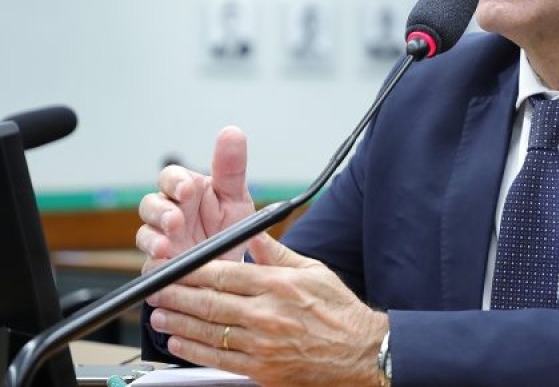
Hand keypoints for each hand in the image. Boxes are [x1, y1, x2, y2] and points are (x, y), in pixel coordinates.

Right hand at [136, 126, 255, 274]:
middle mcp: (170, 213)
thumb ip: (232, 167)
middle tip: (176, 220)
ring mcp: (162, 239)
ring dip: (153, 239)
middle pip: (150, 205)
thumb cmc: (230, 226)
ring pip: (145, 234)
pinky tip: (165, 265)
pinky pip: (150, 266)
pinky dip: (156, 266)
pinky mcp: (159, 266)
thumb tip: (232, 132)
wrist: (232, 266)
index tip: (186, 189)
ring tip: (166, 246)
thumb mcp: (235, 196)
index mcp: (187, 191)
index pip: (170, 178)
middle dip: (160, 212)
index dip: (174, 182)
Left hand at [147, 233, 387, 386]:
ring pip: (209, 331)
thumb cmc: (339, 311)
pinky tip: (178, 342)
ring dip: (178, 322)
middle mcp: (267, 314)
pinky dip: (194, 350)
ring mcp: (262, 344)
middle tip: (154, 289)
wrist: (359, 353)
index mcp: (279, 285)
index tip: (174, 266)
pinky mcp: (261, 369)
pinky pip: (218, 359)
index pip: (225, 273)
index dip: (193, 270)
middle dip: (176, 294)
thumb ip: (279, 254)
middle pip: (210, 302)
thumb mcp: (314, 271)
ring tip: (159, 314)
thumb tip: (255, 234)